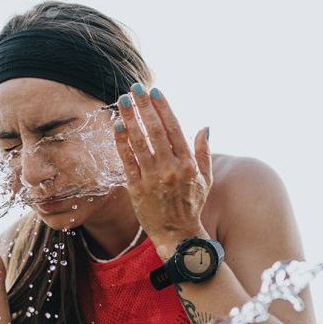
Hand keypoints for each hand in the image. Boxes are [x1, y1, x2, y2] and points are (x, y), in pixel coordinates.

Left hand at [112, 83, 211, 257]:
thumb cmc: (191, 205)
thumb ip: (203, 152)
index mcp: (187, 163)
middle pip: (154, 130)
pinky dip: (122, 142)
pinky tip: (117, 126)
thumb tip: (204, 126)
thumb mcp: (205, 179)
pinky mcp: (137, 188)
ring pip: (139, 142)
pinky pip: (127, 160)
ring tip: (123, 100)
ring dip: (130, 119)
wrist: (177, 235)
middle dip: (144, 106)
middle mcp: (170, 168)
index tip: (154, 91)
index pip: (174, 128)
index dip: (163, 108)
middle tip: (135, 88)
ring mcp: (152, 178)